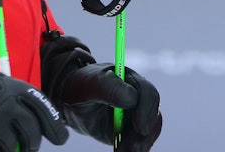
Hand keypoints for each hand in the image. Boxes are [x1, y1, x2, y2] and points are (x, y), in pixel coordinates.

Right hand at [0, 36, 68, 150]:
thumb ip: (12, 98)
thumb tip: (30, 115)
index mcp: (11, 89)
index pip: (42, 110)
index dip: (54, 126)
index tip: (59, 137)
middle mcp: (7, 107)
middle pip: (32, 133)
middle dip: (33, 142)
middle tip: (29, 146)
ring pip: (17, 147)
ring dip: (16, 150)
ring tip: (11, 149)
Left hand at [41, 34, 161, 151]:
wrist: (71, 100)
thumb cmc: (81, 86)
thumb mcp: (91, 84)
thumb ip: (110, 88)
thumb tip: (132, 98)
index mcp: (131, 80)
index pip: (149, 94)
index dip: (147, 111)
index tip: (140, 128)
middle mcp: (138, 97)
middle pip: (153, 116)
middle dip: (145, 133)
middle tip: (132, 147)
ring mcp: (135, 115)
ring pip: (149, 132)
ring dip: (140, 145)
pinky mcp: (129, 130)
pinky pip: (138, 142)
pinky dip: (133, 150)